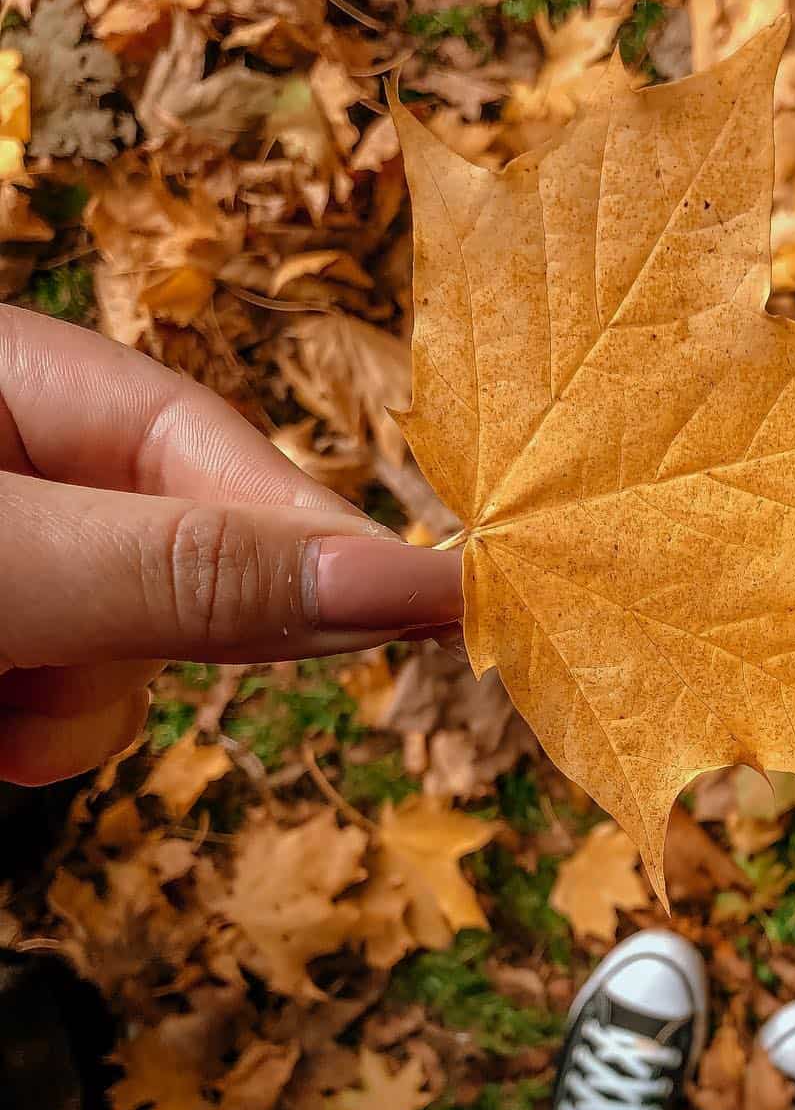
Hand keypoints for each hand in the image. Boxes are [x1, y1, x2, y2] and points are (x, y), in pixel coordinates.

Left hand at [0, 306, 461, 785]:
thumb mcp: (7, 565)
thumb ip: (183, 572)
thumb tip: (388, 579)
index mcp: (13, 377)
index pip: (203, 436)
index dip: (314, 526)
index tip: (436, 597)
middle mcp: (25, 463)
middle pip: (181, 546)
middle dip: (169, 630)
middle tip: (119, 675)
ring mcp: (19, 562)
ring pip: (133, 640)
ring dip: (85, 702)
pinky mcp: (8, 642)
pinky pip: (74, 695)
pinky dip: (44, 731)